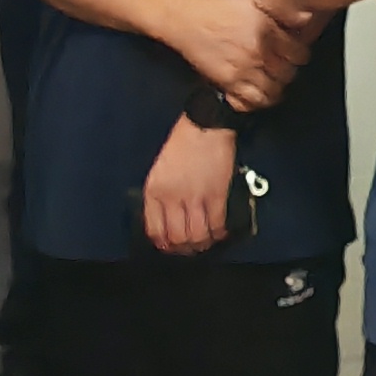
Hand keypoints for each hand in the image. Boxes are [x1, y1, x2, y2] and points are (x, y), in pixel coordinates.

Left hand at [145, 117, 237, 254]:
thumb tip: (169, 220)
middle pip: (177, 238)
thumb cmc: (182, 143)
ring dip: (202, 244)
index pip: (154, 229)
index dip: (163, 244)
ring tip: (206, 243)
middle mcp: (172, 198)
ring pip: (197, 236)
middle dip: (184, 249)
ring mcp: (195, 198)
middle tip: (190, 249)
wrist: (205, 126)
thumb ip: (161, 195)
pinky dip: (219, 234)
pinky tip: (220, 233)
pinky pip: (216, 224)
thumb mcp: (160, 170)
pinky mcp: (216, 195)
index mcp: (154, 190)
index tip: (170, 246)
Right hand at [173, 0, 306, 113]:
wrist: (187, 19)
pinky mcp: (228, 82)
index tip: (294, 55)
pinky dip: (258, 101)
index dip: (299, 55)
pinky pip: (251, 101)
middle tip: (282, 69)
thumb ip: (278, 14)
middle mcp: (259, 52)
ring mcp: (244, 69)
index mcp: (268, 30)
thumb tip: (304, 20)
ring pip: (273, 91)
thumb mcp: (254, 2)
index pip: (299, 54)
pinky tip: (258, 94)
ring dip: (275, 89)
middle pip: (288, 74)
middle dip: (288, 72)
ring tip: (272, 84)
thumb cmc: (219, 8)